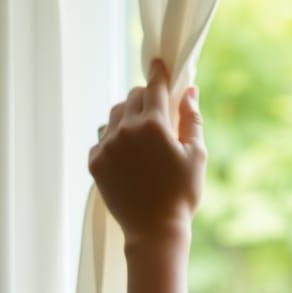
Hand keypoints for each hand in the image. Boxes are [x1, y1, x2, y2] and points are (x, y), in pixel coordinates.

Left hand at [88, 58, 205, 247]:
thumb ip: (192, 119)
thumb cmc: (183, 193)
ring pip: (114, 115)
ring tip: (141, 134)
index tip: (158, 62)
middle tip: (157, 111)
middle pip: (132, 97)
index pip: (154, 87)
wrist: (154, 230)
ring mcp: (106, 146)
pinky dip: (114, 138)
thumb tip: (190, 91)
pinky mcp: (95, 162)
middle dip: (146, 98)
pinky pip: (102, 138)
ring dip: (128, 116)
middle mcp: (125, 130)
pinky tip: (128, 154)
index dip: (158, 73)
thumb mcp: (196, 154)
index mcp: (153, 125)